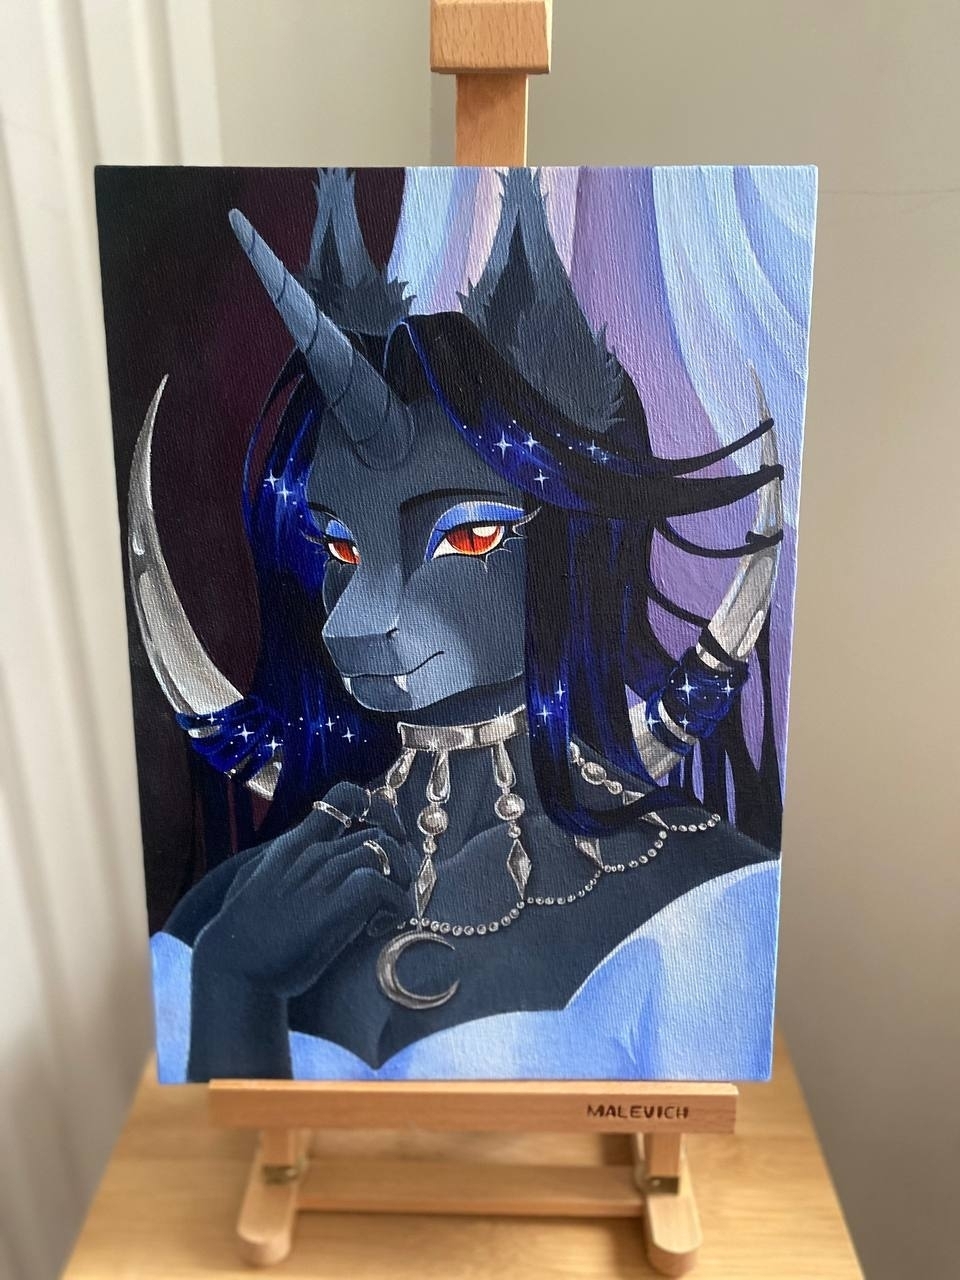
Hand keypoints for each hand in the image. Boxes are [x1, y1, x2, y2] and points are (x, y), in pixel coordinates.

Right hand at [193, 785, 416, 997]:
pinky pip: (381, 885)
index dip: (378, 810)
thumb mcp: (260, 880)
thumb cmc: (248, 932)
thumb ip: (286, 863)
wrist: (230, 966)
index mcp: (294, 844)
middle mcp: (311, 852)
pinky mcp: (333, 906)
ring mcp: (321, 877)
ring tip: (384, 912)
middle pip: (379, 834)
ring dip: (400, 882)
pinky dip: (393, 905)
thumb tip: (314, 854)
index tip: (389, 835)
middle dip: (399, 862)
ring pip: (385, 851)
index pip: (343, 796)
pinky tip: (377, 928)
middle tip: (393, 892)